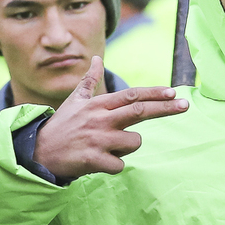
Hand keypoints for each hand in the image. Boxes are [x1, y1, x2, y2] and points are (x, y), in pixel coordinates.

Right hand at [33, 56, 188, 179]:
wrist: (38, 153)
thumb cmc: (62, 126)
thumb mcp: (75, 101)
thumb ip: (89, 81)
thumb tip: (96, 58)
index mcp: (98, 104)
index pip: (132, 95)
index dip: (154, 93)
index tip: (173, 92)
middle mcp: (100, 119)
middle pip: (140, 111)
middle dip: (165, 108)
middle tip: (185, 105)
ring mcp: (98, 139)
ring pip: (134, 142)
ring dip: (127, 146)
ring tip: (106, 147)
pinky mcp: (94, 159)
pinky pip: (121, 164)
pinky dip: (114, 165)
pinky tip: (99, 162)